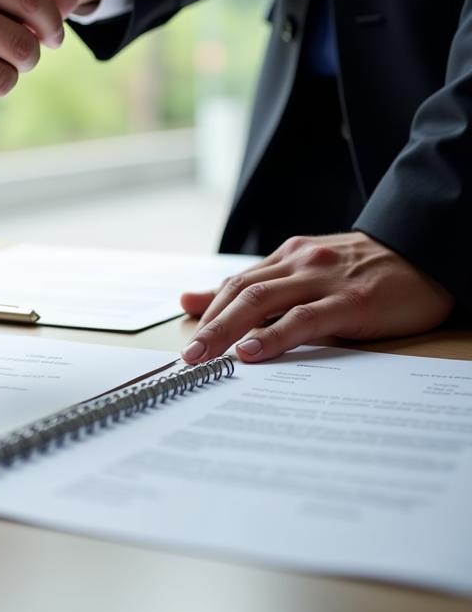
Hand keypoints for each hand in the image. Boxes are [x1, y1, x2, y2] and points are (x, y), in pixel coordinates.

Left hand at [179, 232, 454, 363]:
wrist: (425, 254)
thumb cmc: (365, 271)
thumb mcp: (307, 272)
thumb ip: (258, 287)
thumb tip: (193, 301)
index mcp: (287, 257)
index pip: (237, 284)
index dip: (208, 311)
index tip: (186, 338)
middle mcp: (297, 263)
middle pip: (240, 292)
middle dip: (209, 325)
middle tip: (186, 357)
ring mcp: (322, 280)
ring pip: (261, 301)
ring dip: (227, 330)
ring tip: (205, 357)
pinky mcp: (350, 301)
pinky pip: (302, 319)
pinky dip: (272, 335)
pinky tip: (252, 351)